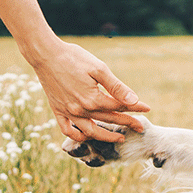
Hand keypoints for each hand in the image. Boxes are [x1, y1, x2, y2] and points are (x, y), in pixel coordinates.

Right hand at [27, 39, 149, 142]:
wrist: (45, 54)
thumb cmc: (74, 58)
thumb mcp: (99, 69)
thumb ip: (117, 87)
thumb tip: (134, 100)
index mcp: (93, 99)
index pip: (119, 106)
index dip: (135, 107)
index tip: (147, 108)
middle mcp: (80, 110)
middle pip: (108, 119)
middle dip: (127, 123)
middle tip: (140, 127)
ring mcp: (67, 112)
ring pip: (90, 131)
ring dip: (106, 137)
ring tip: (119, 138)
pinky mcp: (57, 110)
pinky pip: (67, 130)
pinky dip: (78, 136)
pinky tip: (87, 136)